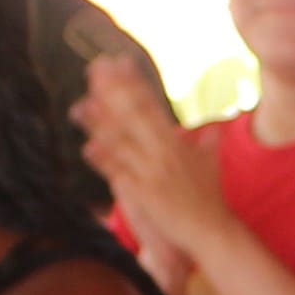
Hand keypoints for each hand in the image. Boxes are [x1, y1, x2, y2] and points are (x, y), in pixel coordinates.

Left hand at [73, 54, 224, 253]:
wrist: (212, 231)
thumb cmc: (211, 199)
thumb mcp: (211, 163)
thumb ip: (208, 142)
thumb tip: (215, 127)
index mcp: (176, 142)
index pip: (151, 104)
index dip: (133, 82)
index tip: (119, 62)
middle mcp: (164, 152)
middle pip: (134, 114)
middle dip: (113, 90)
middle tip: (94, 69)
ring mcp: (153, 172)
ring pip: (123, 141)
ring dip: (99, 122)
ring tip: (79, 105)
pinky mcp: (145, 194)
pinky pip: (121, 173)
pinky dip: (105, 161)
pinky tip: (88, 147)